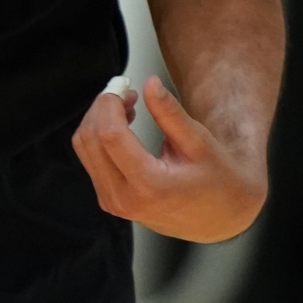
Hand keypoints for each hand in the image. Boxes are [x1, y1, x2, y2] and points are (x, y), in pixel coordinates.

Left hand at [71, 75, 265, 243]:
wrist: (217, 219)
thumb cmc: (216, 181)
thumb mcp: (199, 143)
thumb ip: (170, 113)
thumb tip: (150, 83)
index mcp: (149, 186)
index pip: (109, 135)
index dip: (110, 102)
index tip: (124, 84)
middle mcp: (123, 198)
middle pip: (90, 139)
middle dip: (103, 106)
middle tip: (127, 90)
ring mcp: (113, 202)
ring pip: (85, 147)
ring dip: (99, 118)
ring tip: (129, 105)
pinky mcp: (109, 200)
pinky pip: (91, 159)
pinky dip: (100, 135)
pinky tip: (124, 125)